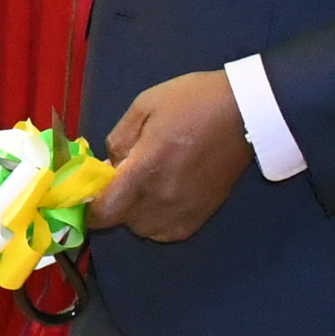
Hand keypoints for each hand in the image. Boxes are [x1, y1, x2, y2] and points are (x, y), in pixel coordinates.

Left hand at [91, 70, 253, 244]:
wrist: (244, 112)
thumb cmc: (191, 102)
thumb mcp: (144, 106)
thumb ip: (118, 139)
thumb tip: (109, 166)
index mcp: (145, 171)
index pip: (105, 212)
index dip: (90, 208)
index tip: (90, 194)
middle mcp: (162, 199)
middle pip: (122, 222)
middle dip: (115, 204)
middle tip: (123, 179)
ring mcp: (184, 211)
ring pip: (144, 231)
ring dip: (136, 214)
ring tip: (145, 188)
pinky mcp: (201, 216)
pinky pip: (167, 233)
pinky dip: (158, 222)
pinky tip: (163, 198)